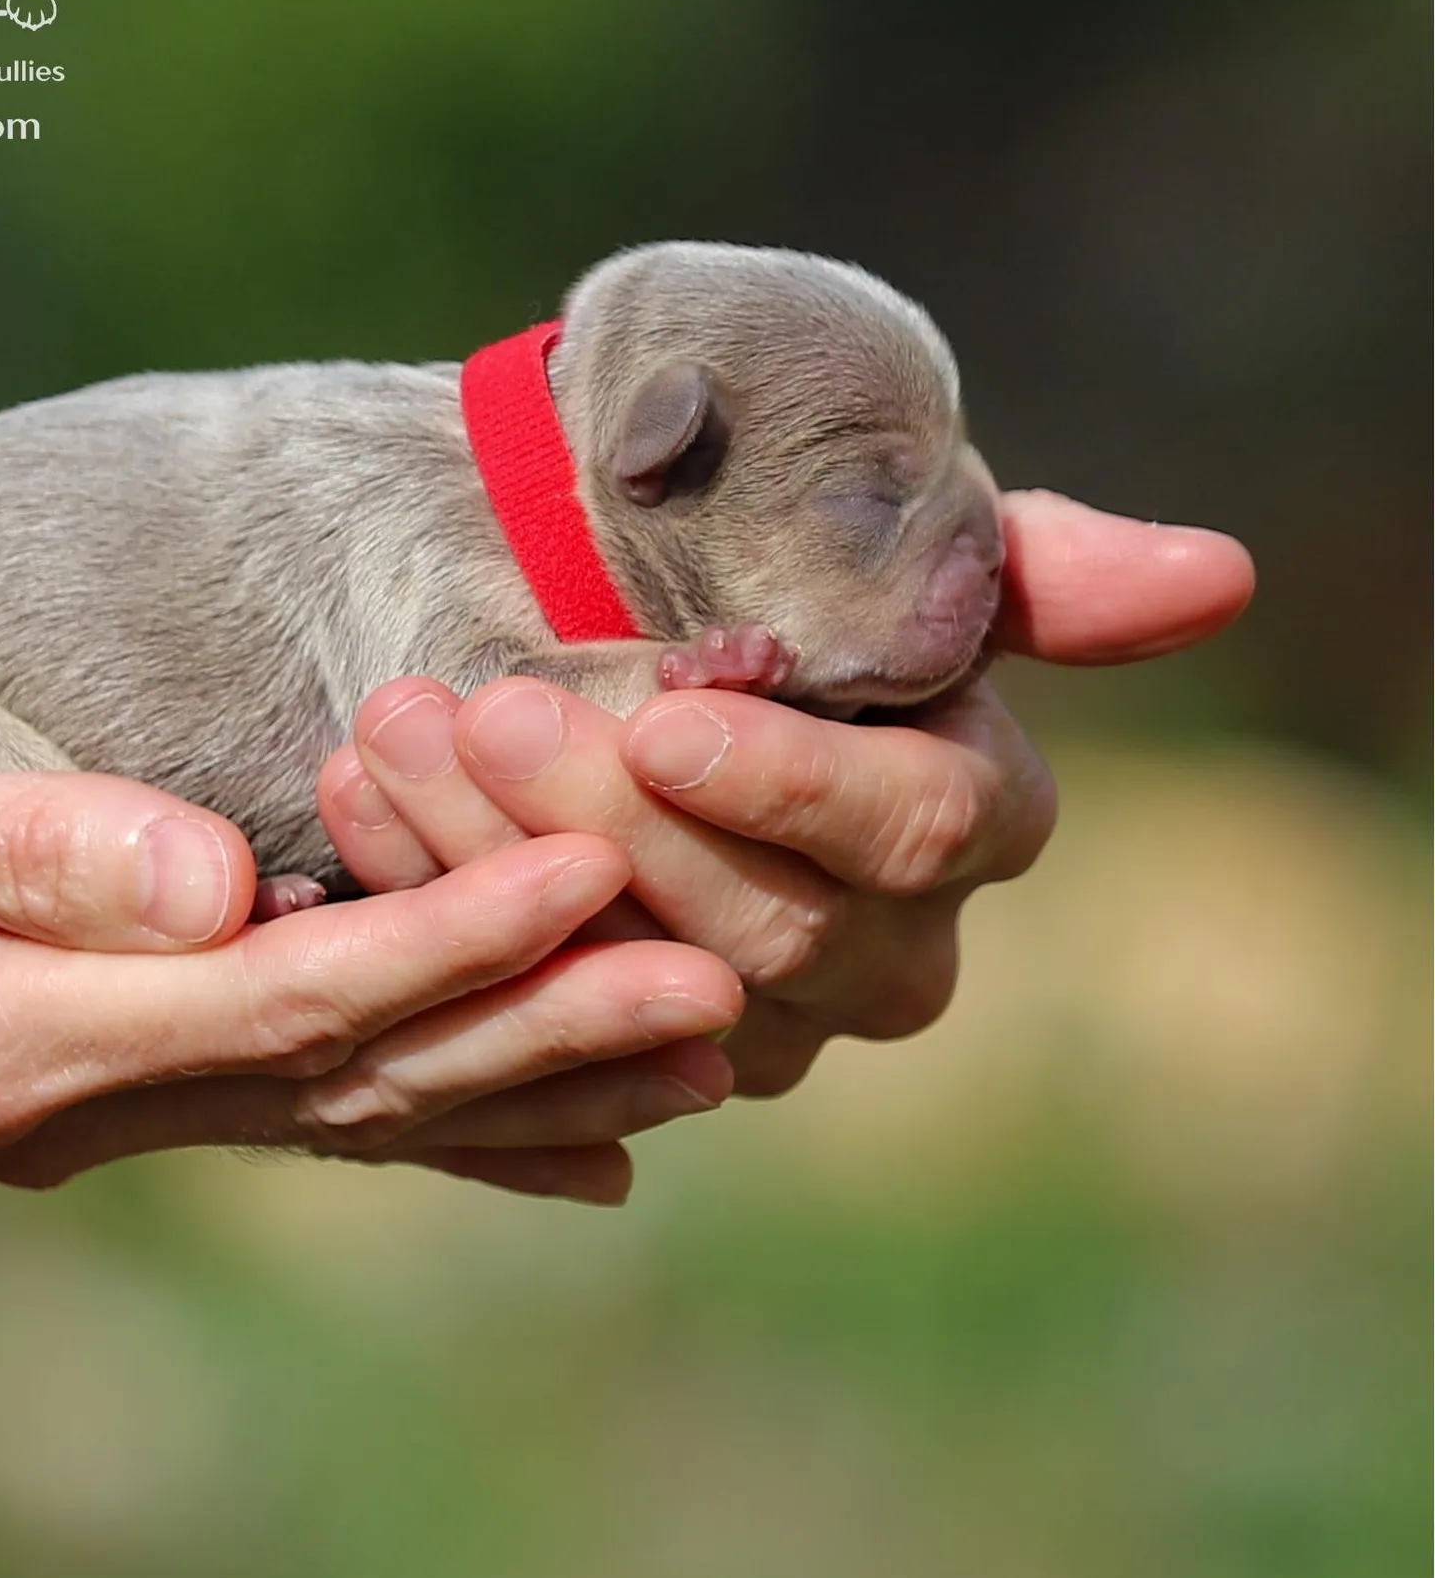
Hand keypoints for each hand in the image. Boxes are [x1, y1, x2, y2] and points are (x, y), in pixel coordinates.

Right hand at [0, 632, 741, 1201]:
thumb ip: (9, 843)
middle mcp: (78, 1088)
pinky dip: (445, 1107)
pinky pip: (313, 1092)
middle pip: (355, 1072)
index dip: (447, 939)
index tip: (594, 867)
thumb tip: (210, 876)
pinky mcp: (117, 1045)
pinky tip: (563, 1121)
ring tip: (696, 1039)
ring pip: (359, 1099)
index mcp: (7, 1031)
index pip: (284, 997)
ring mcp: (103, 1087)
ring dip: (529, 1069)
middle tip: (721, 984)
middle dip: (540, 1025)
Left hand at [318, 492, 1254, 1092]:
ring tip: (397, 738)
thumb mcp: (888, 535)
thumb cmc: (760, 556)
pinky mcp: (628, 1042)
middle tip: (481, 711)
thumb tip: (1220, 576)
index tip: (667, 713)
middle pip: (765, 929)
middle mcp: (879, 942)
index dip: (799, 786)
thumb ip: (1027, 569)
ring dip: (500, 863)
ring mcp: (750, 1013)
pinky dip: (437, 904)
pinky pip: (534, 1005)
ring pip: (636, 983)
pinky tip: (357, 802)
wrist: (605, 603)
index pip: (922, 835)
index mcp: (965, 815)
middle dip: (613, 819)